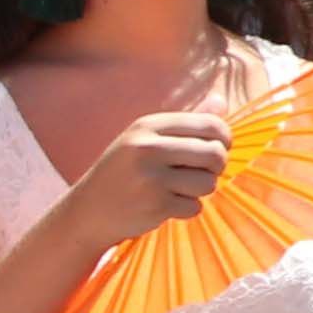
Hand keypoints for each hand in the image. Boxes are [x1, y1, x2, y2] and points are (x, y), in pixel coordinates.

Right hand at [49, 106, 231, 246]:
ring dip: (200, 190)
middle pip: (216, 154)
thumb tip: (222, 101)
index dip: (224, 139)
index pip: (211, 125)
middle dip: (216, 167)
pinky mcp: (154, 205)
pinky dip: (185, 209)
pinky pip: (194, 206)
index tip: (216, 149)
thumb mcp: (147, 138)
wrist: (88, 210)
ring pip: (208, 183)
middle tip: (201, 172)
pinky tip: (164, 205)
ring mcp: (150, 178)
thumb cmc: (125, 171)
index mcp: (148, 125)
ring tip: (178, 189)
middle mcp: (148, 148)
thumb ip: (186, 121)